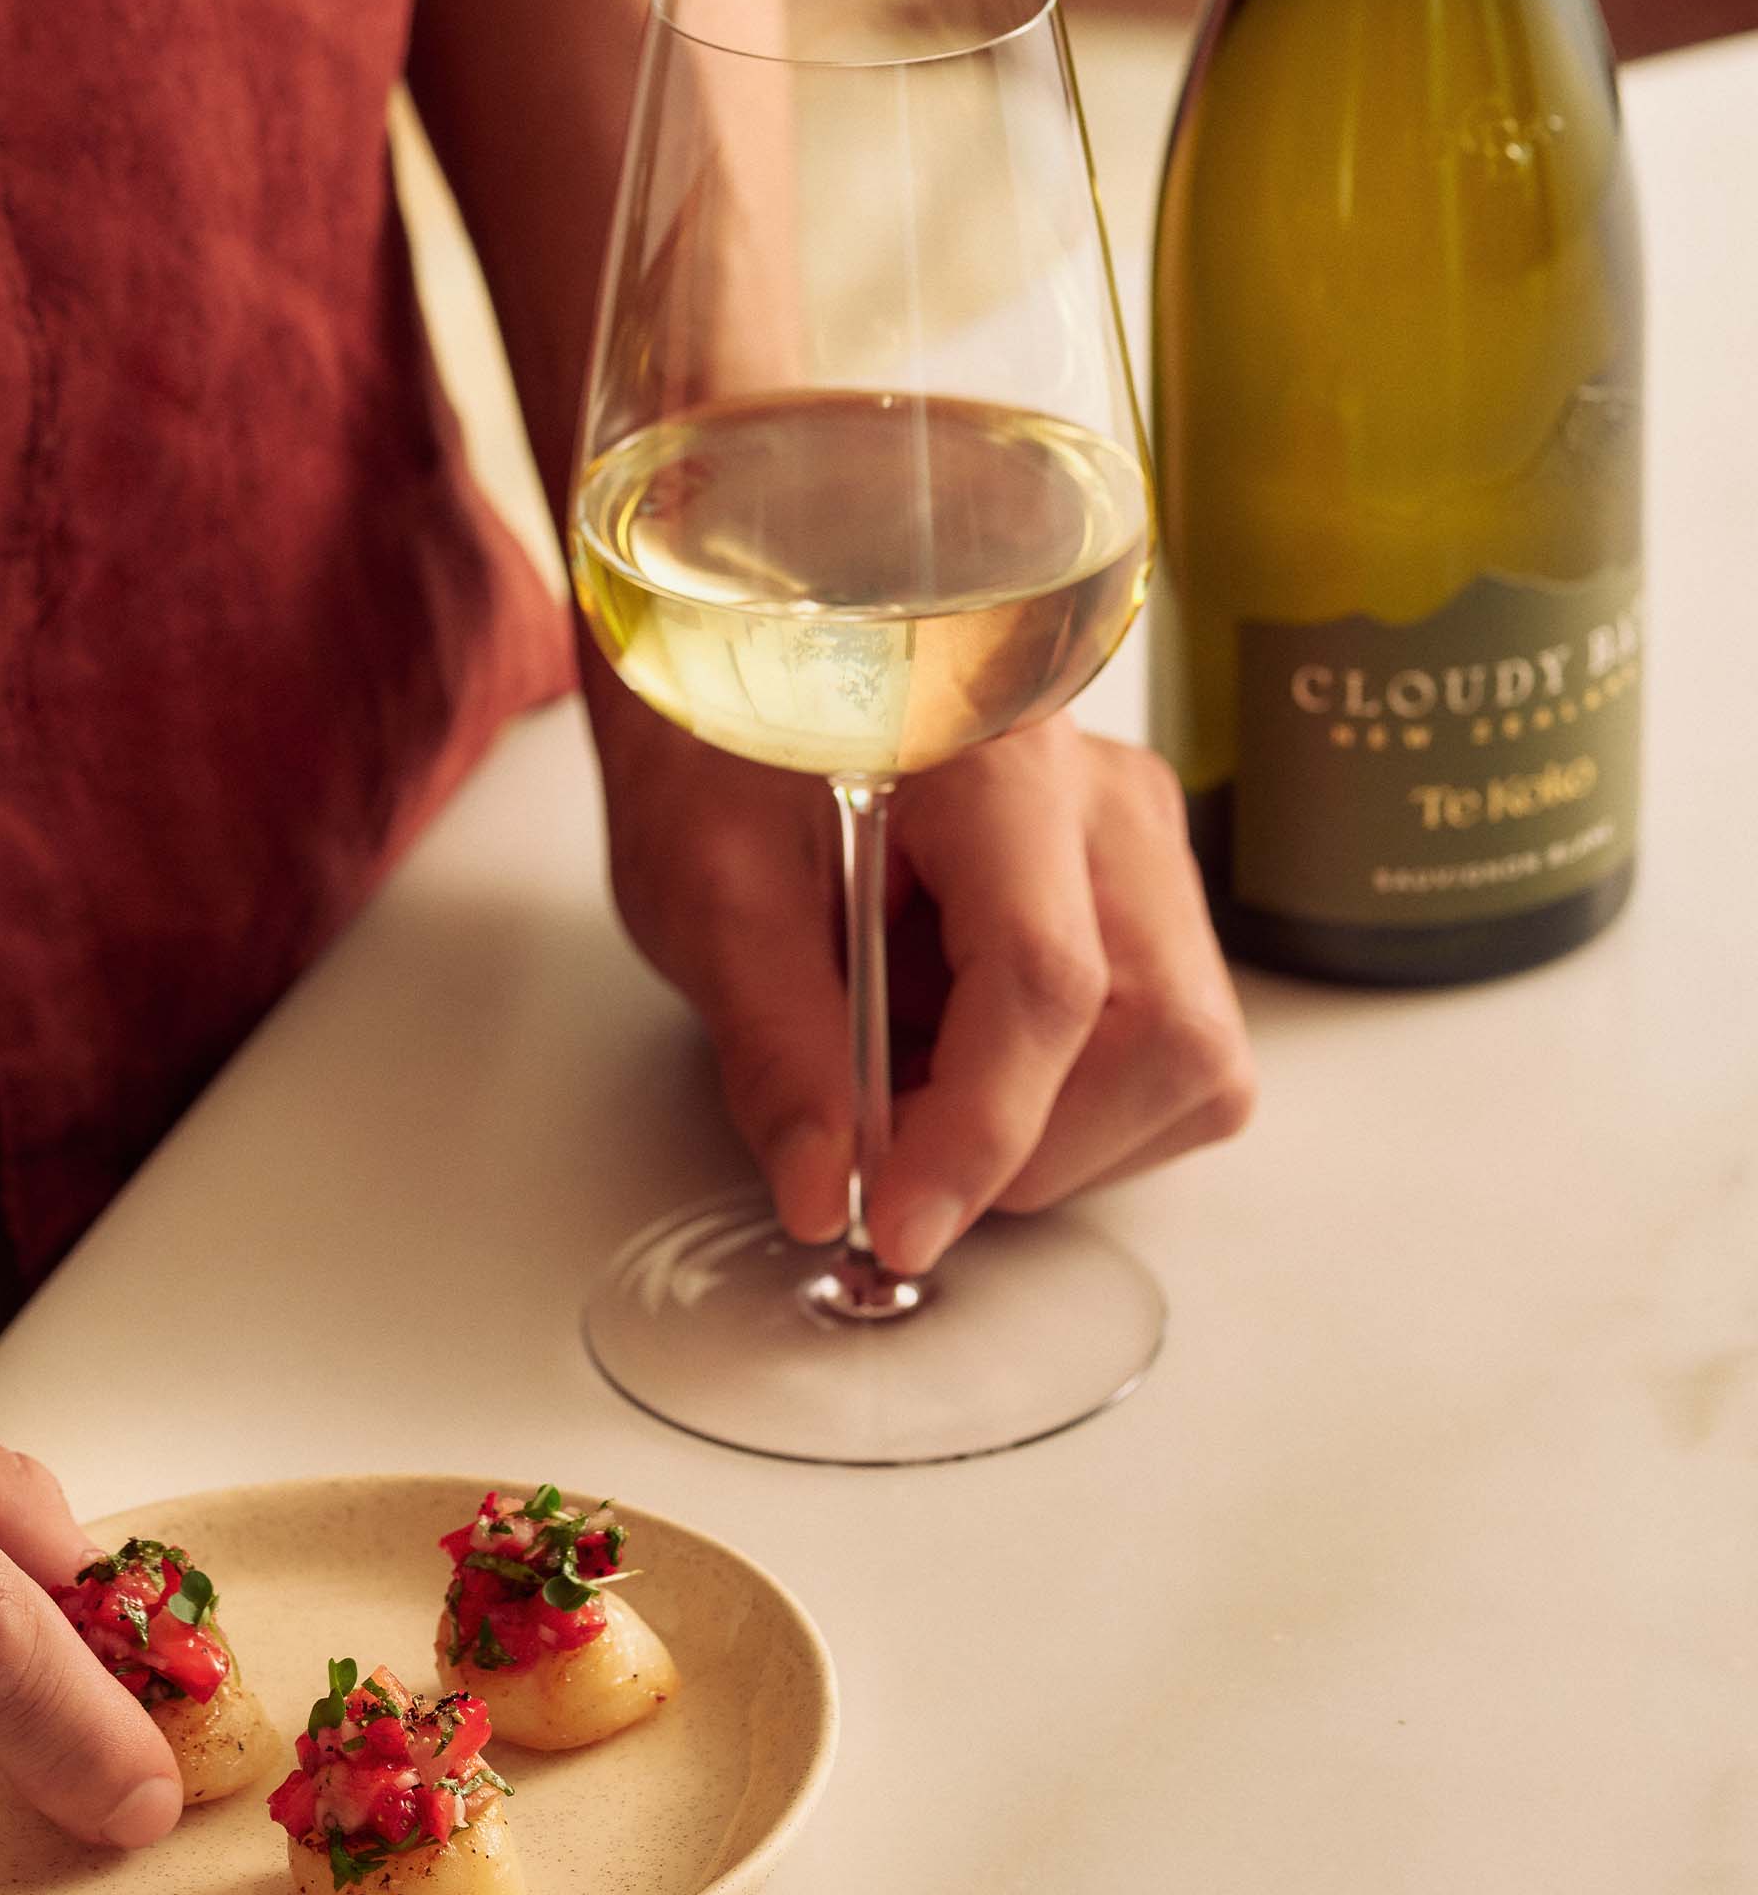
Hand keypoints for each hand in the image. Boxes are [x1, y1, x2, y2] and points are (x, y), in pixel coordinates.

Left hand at [590, 680, 1254, 1276]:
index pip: (1044, 977)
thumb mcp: (706, 894)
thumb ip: (775, 1047)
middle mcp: (1105, 794)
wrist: (750, 672)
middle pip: (1156, 1033)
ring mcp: (1145, 847)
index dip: (979, 1128)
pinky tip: (970, 1054)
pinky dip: (1074, 1105)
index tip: (896, 1222)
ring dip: (1054, 1131)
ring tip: (920, 1076)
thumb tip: (827, 1190)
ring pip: (1187, 1061)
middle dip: (1026, 1143)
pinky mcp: (1151, 900)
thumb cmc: (725, 751)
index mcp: (995, 755)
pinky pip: (1173, 1059)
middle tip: (892, 1153)